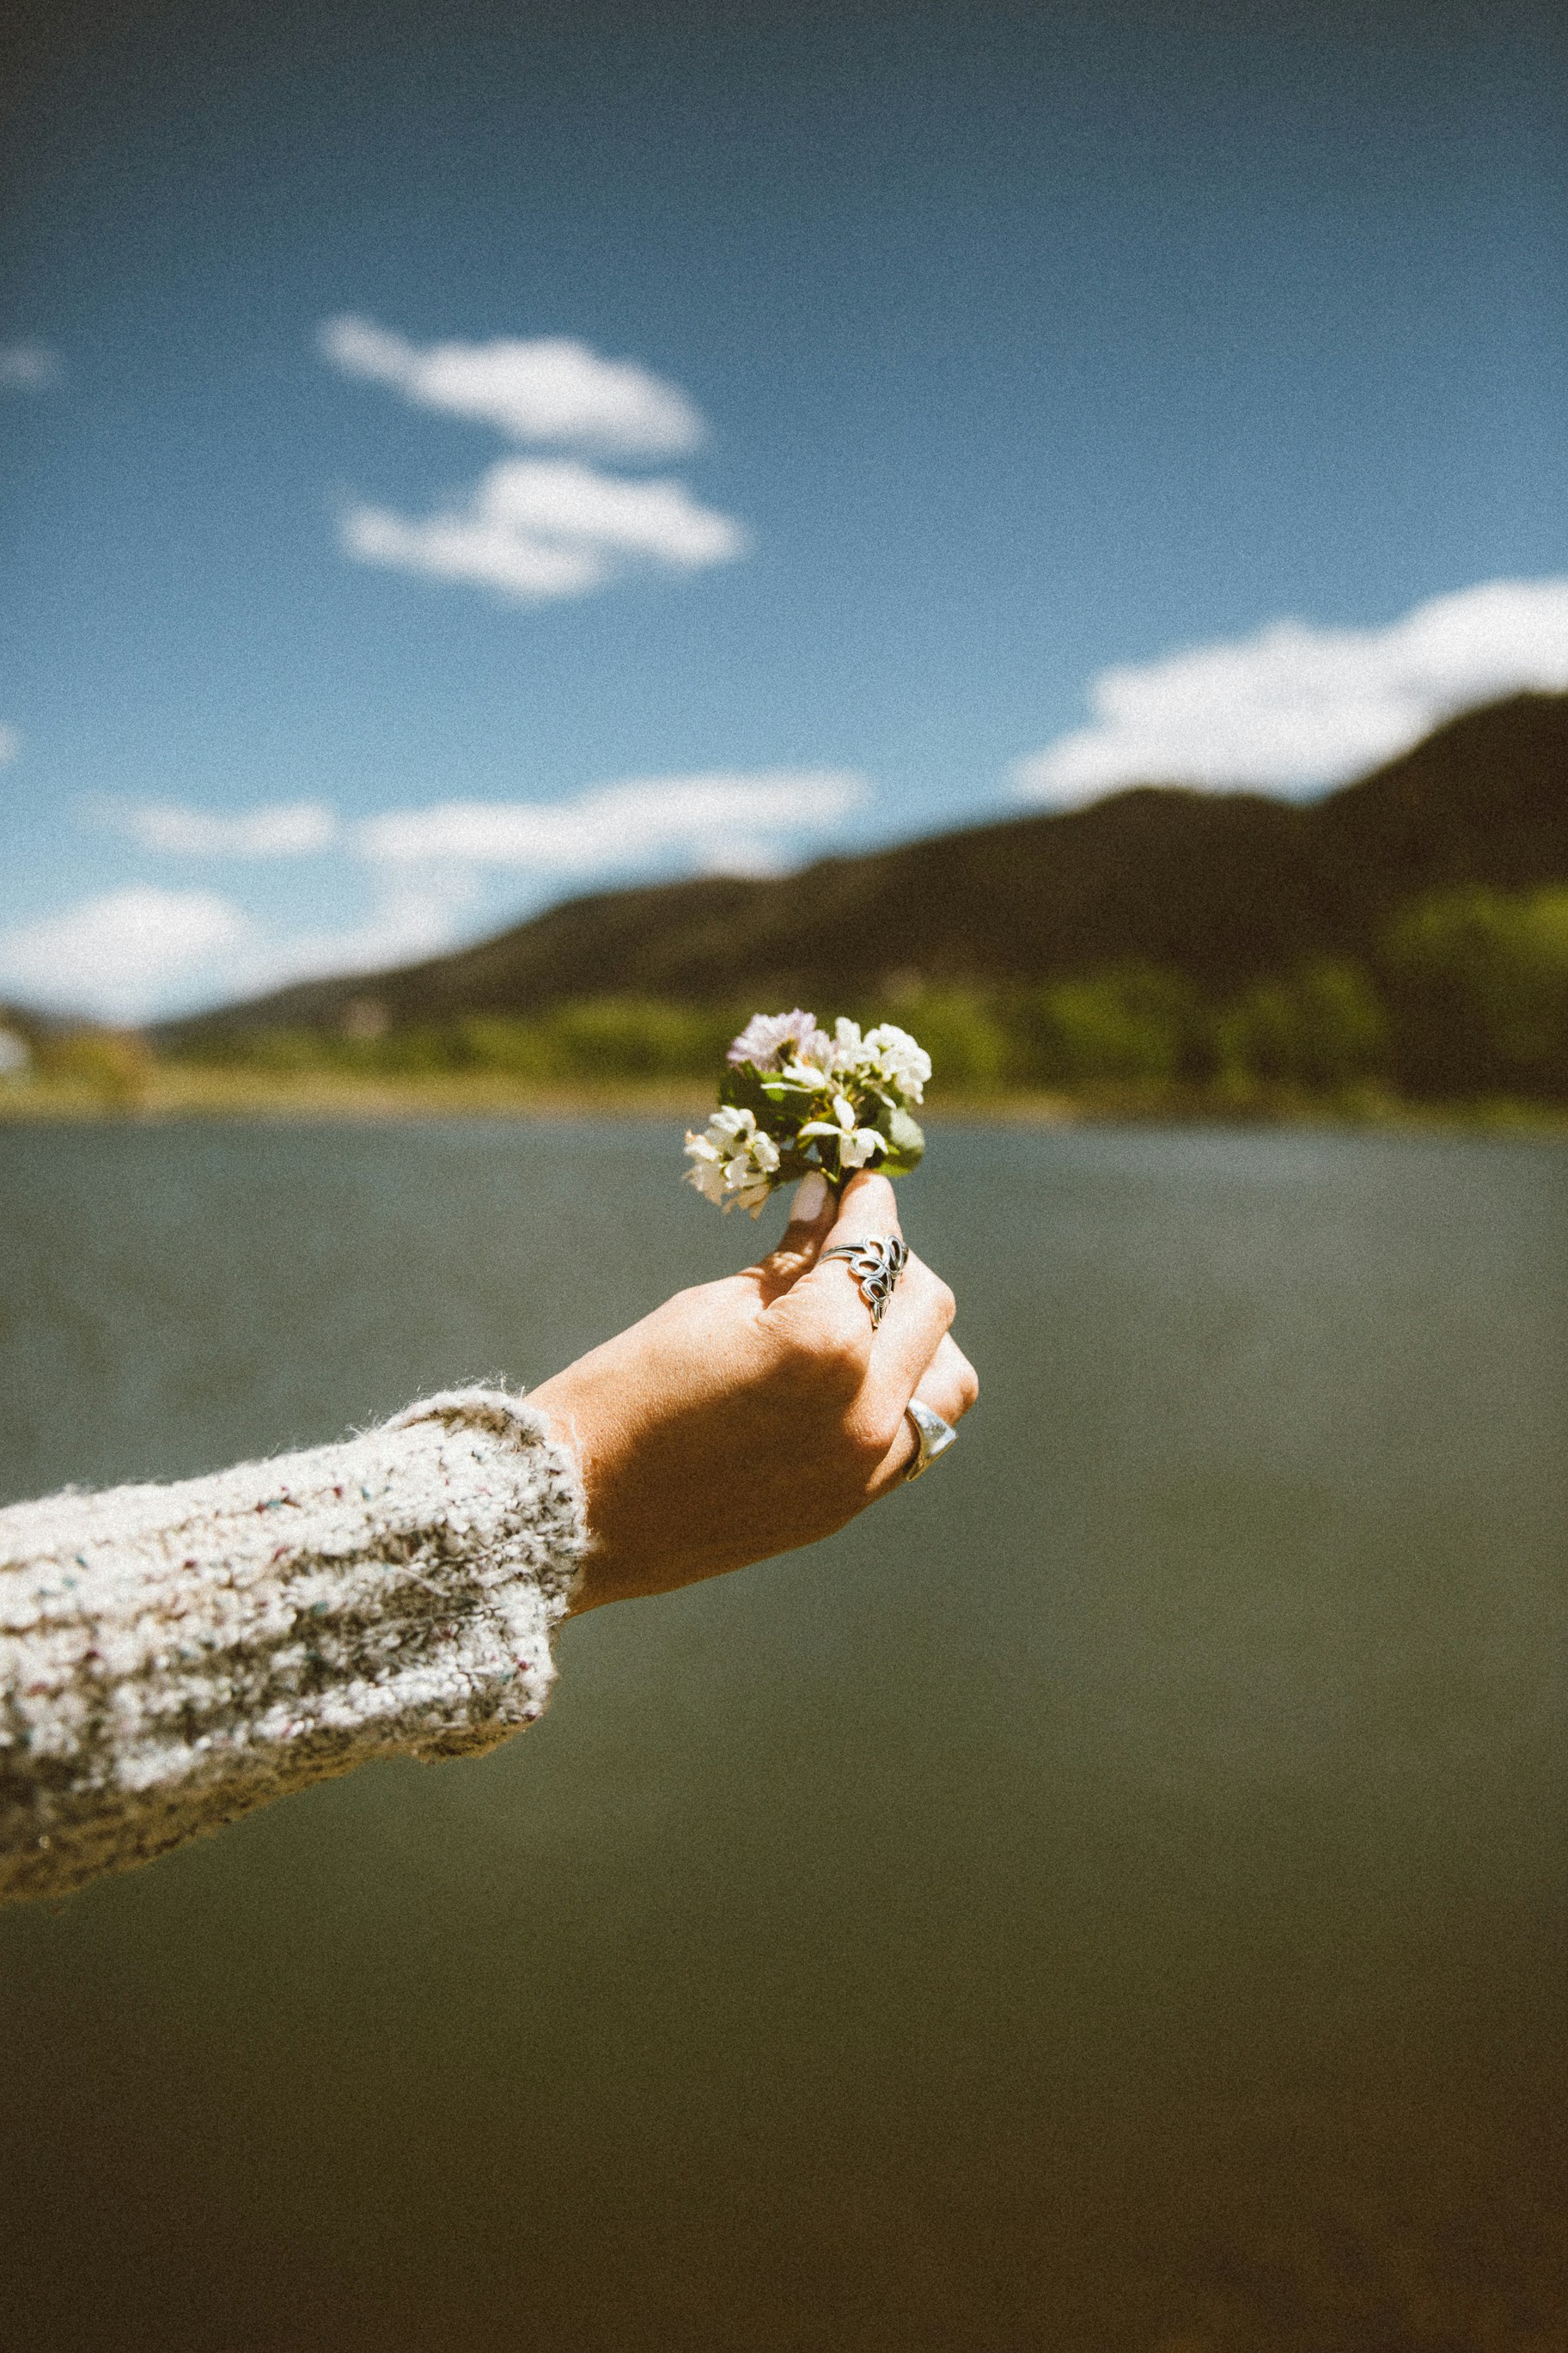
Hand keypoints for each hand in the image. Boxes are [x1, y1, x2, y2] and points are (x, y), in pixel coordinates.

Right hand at [529, 1169, 977, 1611]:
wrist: (579, 1512)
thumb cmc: (627, 1393)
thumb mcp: (710, 1308)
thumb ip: (789, 1261)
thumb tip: (826, 1205)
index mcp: (825, 1344)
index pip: (876, 1248)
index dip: (867, 1204)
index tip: (857, 1183)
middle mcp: (865, 1409)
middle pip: (929, 1307)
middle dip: (895, 1265)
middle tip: (848, 1248)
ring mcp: (863, 1468)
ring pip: (945, 1381)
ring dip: (915, 1338)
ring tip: (860, 1322)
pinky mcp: (848, 1506)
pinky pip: (911, 1435)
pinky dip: (895, 1393)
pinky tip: (845, 1376)